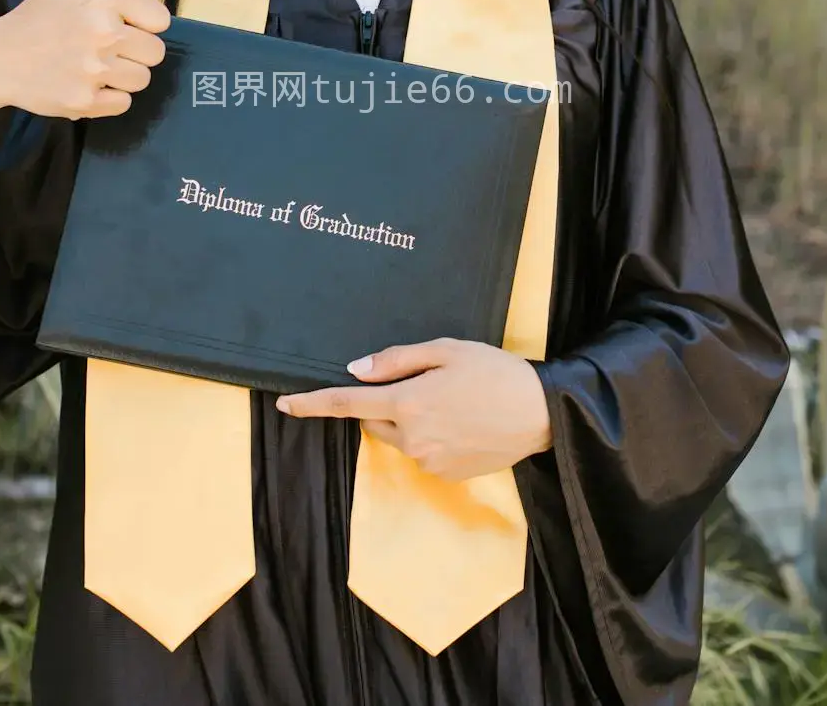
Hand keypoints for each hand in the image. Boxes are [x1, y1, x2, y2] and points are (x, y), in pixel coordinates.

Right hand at [0, 0, 170, 118]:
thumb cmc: (38, 15)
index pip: (161, 20)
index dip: (144, 23)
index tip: (123, 24)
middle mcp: (104, 33)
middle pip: (155, 53)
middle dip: (135, 51)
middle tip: (107, 48)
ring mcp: (94, 70)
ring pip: (142, 80)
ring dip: (124, 76)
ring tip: (96, 65)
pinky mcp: (85, 101)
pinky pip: (124, 103)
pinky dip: (109, 98)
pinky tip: (87, 84)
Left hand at [275, 339, 552, 482]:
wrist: (542, 413)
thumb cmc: (495, 372)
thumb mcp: (447, 350)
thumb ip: (397, 360)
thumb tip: (356, 371)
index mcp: (408, 402)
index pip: (346, 404)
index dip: (312, 404)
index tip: (284, 404)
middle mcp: (412, 437)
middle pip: (373, 421)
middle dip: (384, 404)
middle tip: (423, 384)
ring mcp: (428, 461)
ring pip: (399, 438)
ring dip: (409, 422)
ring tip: (453, 403)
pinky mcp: (445, 475)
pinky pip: (422, 454)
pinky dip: (431, 438)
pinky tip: (463, 424)